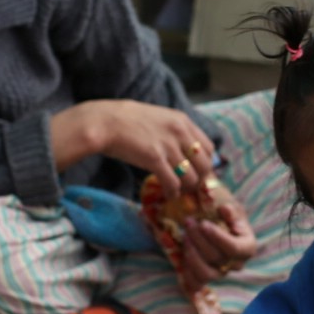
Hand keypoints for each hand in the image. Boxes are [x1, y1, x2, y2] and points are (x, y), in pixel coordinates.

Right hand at [51, 100, 216, 198]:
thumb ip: (174, 131)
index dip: (206, 163)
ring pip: (191, 177)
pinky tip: (168, 195)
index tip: (198, 172)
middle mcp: (180, 132)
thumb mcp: (158, 118)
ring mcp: (169, 146)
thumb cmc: (127, 120)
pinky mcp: (155, 159)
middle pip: (204, 164)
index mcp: (183, 121)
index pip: (208, 147)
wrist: (105, 122)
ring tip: (178, 192)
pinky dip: (173, 193)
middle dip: (200, 179)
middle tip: (191, 188)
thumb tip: (184, 147)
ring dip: (186, 188)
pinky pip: (173, 183)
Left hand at [176, 182, 258, 290]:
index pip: (233, 248)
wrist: (219, 225)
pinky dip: (187, 272)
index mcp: (247, 247)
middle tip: (188, 221)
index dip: (217, 237)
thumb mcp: (232, 207)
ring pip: (205, 273)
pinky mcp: (206, 278)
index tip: (203, 223)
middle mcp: (236, 264)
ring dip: (191, 255)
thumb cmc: (226, 215)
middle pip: (216, 258)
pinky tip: (182, 254)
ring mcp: (221, 273)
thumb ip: (230, 209)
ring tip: (184, 236)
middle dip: (199, 239)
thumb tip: (225, 210)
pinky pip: (196, 283)